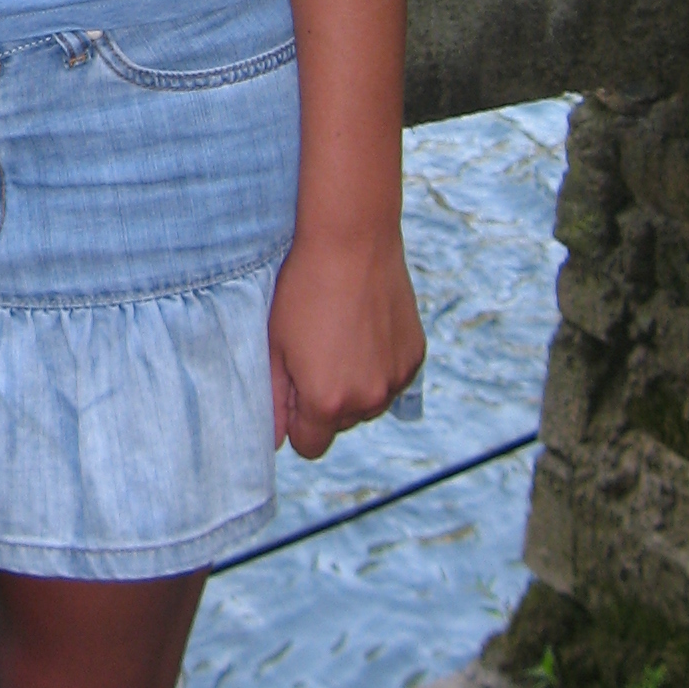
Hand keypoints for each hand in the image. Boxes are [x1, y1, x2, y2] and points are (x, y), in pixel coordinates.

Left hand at [267, 222, 425, 461]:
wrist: (352, 241)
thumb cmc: (303, 289)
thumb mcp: (274, 344)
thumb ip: (273, 399)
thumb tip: (273, 440)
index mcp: (327, 402)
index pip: (309, 446)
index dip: (297, 420)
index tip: (294, 385)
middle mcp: (367, 400)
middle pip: (340, 424)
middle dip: (326, 399)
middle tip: (316, 349)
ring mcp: (396, 380)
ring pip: (368, 403)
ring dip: (355, 384)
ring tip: (341, 334)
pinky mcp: (415, 357)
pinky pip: (392, 378)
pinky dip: (379, 364)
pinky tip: (365, 327)